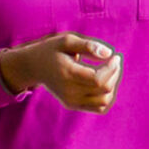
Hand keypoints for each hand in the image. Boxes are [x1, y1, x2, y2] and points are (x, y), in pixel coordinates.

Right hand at [0, 34, 121, 112]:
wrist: (33, 67)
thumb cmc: (52, 51)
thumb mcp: (67, 41)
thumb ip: (88, 45)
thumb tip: (109, 53)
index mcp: (67, 74)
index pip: (98, 79)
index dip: (112, 69)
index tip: (115, 56)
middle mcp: (68, 92)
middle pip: (103, 89)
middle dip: (114, 74)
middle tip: (114, 60)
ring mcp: (70, 101)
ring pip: (104, 101)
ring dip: (112, 85)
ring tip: (109, 71)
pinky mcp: (72, 105)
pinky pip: (99, 108)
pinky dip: (106, 96)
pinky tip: (103, 81)